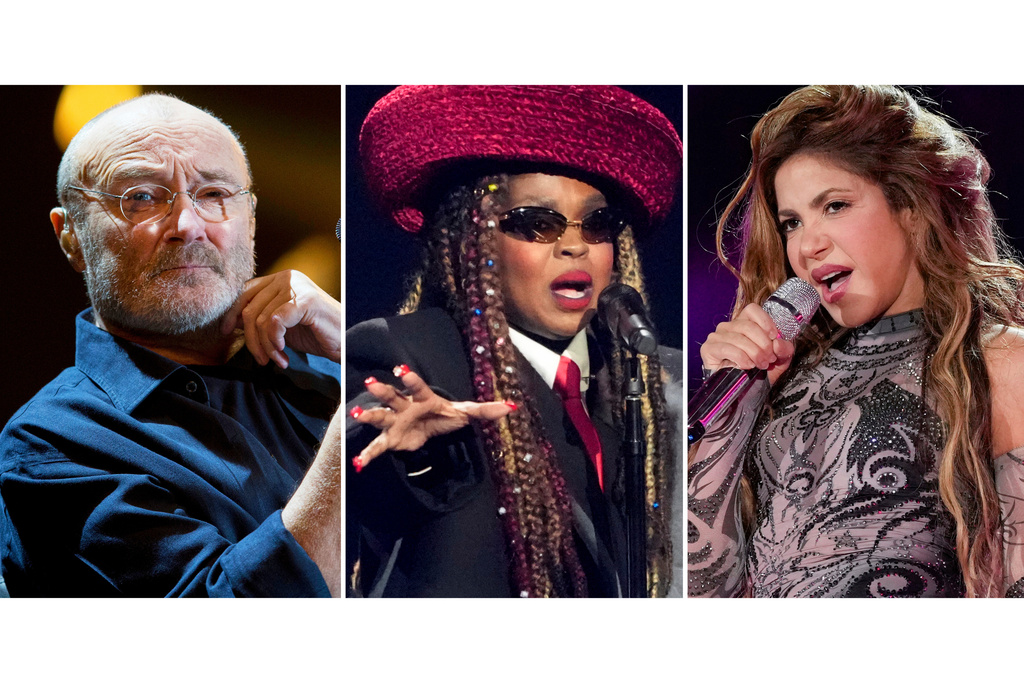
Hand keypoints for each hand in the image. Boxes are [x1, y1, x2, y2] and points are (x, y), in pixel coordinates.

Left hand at [222, 270, 340, 368]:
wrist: (345, 341)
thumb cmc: (316, 333)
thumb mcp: (281, 325)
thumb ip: (259, 318)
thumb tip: (230, 322)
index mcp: (280, 278)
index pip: (245, 292)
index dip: (232, 313)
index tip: (226, 333)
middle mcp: (287, 277)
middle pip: (250, 308)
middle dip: (251, 340)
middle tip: (261, 359)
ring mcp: (296, 286)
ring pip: (261, 320)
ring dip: (266, 347)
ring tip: (277, 360)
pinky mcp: (304, 301)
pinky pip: (274, 323)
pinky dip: (275, 342)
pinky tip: (284, 353)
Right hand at [349, 366, 515, 469]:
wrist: (425, 428)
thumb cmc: (442, 414)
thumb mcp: (464, 413)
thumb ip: (485, 410)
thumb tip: (511, 407)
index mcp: (423, 398)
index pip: (417, 386)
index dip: (410, 379)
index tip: (401, 369)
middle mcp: (406, 406)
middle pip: (393, 397)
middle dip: (383, 391)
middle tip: (371, 383)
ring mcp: (395, 423)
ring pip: (380, 417)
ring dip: (369, 416)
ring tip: (357, 414)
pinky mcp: (390, 440)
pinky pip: (377, 447)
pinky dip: (367, 455)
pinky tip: (357, 463)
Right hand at [700, 303, 795, 384]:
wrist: (745, 392)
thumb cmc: (759, 372)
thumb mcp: (779, 360)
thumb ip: (784, 349)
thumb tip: (778, 343)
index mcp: (744, 323)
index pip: (752, 310)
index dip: (765, 321)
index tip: (774, 336)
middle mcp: (728, 327)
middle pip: (748, 326)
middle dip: (763, 343)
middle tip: (769, 358)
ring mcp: (717, 337)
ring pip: (739, 338)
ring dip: (754, 353)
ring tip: (760, 365)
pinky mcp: (708, 349)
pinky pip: (726, 348)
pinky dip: (740, 357)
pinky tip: (747, 366)